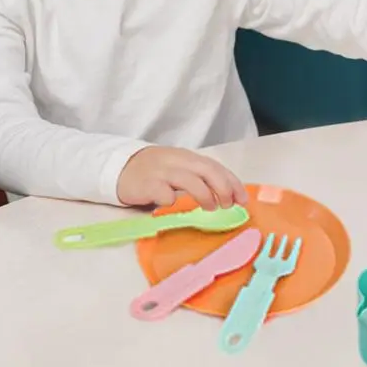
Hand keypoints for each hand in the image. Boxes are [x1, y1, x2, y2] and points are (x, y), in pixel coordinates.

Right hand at [117, 146, 247, 209]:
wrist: (123, 167)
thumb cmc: (158, 171)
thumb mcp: (181, 168)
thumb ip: (200, 177)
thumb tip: (227, 196)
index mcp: (190, 158)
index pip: (216, 167)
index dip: (232, 182)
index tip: (243, 199)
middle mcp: (179, 161)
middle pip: (207, 170)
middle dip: (223, 188)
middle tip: (229, 204)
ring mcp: (163, 172)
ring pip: (190, 180)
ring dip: (204, 195)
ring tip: (210, 208)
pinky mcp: (148, 184)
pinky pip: (163, 192)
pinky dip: (172, 199)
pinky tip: (173, 205)